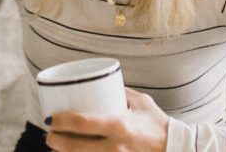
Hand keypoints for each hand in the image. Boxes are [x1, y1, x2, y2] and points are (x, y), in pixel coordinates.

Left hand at [45, 88, 168, 151]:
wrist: (177, 149)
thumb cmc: (158, 124)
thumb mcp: (140, 102)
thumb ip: (120, 91)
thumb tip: (101, 81)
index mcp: (119, 125)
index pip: (82, 123)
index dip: (61, 121)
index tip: (50, 117)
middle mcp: (115, 146)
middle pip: (74, 146)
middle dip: (55, 140)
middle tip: (48, 133)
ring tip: (55, 146)